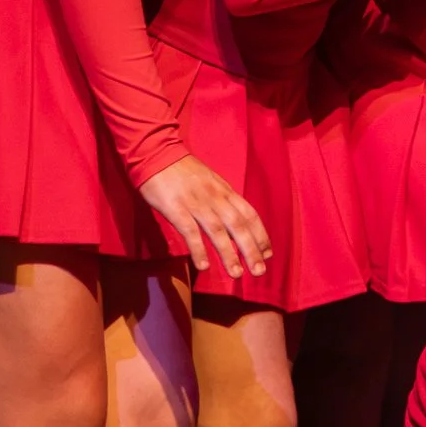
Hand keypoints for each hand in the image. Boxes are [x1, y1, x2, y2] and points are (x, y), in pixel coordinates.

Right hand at [139, 155, 269, 277]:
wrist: (157, 152)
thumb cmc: (183, 170)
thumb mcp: (210, 181)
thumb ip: (222, 201)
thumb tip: (234, 225)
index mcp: (225, 190)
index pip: (249, 214)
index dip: (260, 234)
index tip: (268, 253)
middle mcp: (215, 197)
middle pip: (238, 225)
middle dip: (251, 249)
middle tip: (259, 271)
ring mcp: (196, 202)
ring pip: (217, 231)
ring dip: (228, 254)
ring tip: (237, 274)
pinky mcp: (176, 208)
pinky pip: (189, 231)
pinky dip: (198, 248)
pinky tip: (204, 266)